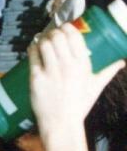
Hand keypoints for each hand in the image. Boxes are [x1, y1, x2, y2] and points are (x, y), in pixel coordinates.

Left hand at [29, 23, 124, 137]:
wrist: (62, 123)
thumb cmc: (80, 105)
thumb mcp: (97, 86)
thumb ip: (109, 72)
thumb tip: (121, 62)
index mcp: (83, 64)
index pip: (74, 36)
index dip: (67, 28)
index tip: (64, 27)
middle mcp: (67, 65)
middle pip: (57, 37)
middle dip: (54, 32)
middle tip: (52, 35)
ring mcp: (51, 71)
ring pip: (44, 44)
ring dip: (43, 39)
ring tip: (42, 40)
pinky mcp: (36, 78)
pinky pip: (33, 57)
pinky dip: (32, 48)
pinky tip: (33, 47)